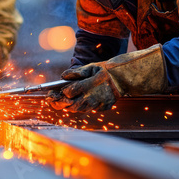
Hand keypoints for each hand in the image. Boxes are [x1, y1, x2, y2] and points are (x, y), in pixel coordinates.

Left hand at [46, 44, 166, 112]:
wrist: (123, 77)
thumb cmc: (105, 70)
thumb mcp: (90, 67)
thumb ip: (76, 73)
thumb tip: (62, 76)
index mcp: (88, 85)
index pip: (69, 93)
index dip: (61, 93)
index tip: (55, 92)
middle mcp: (93, 96)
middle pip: (72, 106)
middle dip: (62, 104)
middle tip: (55, 101)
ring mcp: (99, 103)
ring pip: (81, 110)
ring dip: (72, 107)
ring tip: (67, 102)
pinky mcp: (105, 107)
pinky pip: (92, 110)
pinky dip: (85, 107)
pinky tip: (82, 101)